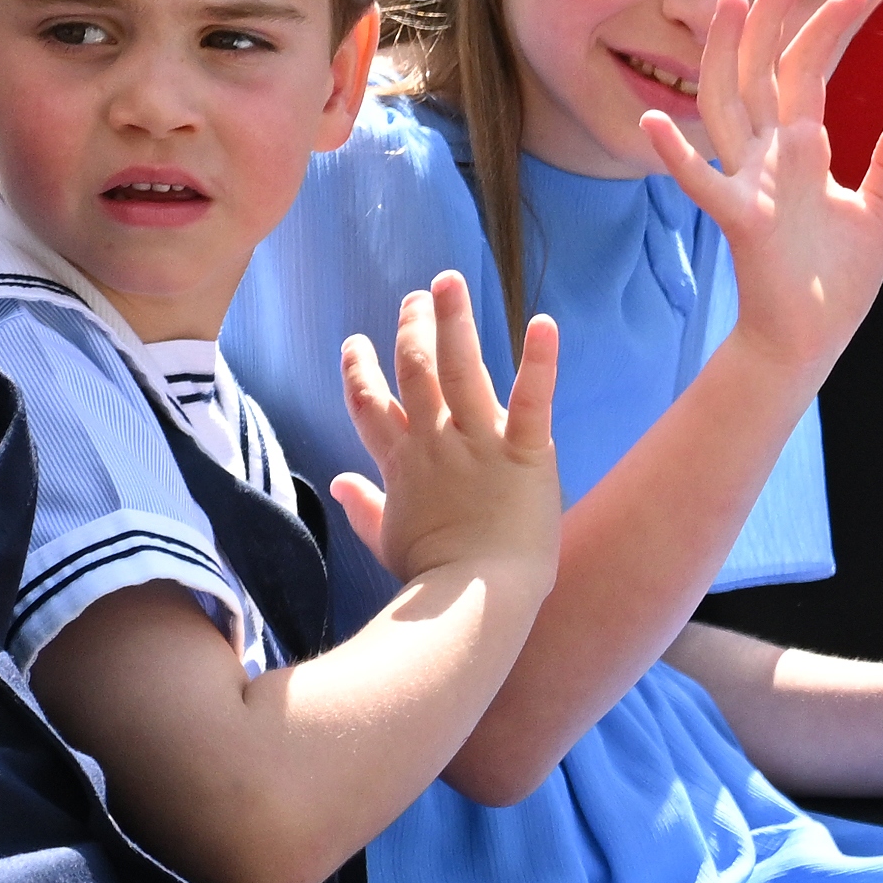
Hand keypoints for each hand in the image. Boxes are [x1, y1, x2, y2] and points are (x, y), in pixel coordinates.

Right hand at [332, 271, 561, 588]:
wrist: (474, 600)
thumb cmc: (432, 578)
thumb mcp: (386, 541)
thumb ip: (363, 506)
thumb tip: (338, 482)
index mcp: (402, 463)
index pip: (370, 405)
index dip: (359, 371)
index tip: (355, 344)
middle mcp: (435, 441)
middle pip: (414, 370)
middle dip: (412, 328)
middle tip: (416, 296)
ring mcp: (478, 442)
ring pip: (460, 367)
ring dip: (454, 320)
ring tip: (449, 281)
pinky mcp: (524, 451)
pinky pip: (531, 398)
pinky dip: (540, 360)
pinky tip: (544, 323)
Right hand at [640, 0, 882, 380]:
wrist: (809, 341)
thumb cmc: (835, 284)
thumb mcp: (880, 217)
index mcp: (800, 150)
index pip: (809, 73)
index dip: (830, 30)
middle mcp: (768, 157)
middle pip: (763, 72)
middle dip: (775, 20)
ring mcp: (750, 183)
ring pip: (729, 105)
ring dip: (727, 55)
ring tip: (729, 2)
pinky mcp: (741, 220)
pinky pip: (703, 183)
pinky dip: (677, 155)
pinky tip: (654, 122)